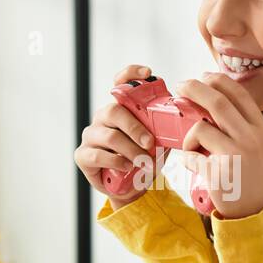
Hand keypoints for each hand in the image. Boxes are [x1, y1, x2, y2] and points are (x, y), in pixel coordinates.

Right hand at [74, 65, 159, 206]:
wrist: (131, 189)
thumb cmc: (144, 161)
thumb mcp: (158, 143)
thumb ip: (164, 130)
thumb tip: (179, 121)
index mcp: (121, 109)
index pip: (120, 83)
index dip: (130, 74)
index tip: (148, 73)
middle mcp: (103, 118)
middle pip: (114, 111)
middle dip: (135, 127)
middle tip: (150, 143)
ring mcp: (91, 135)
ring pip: (109, 136)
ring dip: (130, 150)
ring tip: (143, 162)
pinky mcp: (83, 155)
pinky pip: (97, 155)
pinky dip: (116, 161)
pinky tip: (127, 167)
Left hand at [174, 72, 262, 218]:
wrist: (262, 213)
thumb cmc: (259, 179)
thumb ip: (246, 128)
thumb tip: (218, 105)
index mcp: (261, 130)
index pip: (239, 94)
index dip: (218, 80)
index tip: (204, 76)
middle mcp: (250, 139)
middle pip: (216, 102)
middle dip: (194, 88)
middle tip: (181, 86)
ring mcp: (234, 156)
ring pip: (200, 128)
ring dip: (188, 135)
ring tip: (191, 145)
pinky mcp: (218, 175)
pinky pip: (191, 157)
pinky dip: (188, 159)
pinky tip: (194, 165)